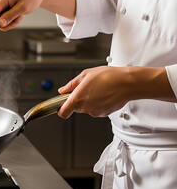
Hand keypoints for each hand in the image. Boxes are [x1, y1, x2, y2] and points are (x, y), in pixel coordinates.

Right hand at [0, 0, 75, 31]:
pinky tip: (18, 14)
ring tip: (20, 15)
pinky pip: (4, 18)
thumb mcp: (22, 8)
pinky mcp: (3, 6)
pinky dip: (12, 19)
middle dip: (7, 23)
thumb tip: (0, 24)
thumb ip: (10, 16)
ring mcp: (1, 3)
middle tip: (17, 19)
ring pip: (1, 20)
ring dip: (11, 21)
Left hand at [57, 66, 175, 118]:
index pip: (63, 112)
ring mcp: (95, 112)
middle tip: (87, 88)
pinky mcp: (104, 114)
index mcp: (78, 98)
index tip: (61, 105)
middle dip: (79, 99)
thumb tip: (62, 90)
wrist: (128, 83)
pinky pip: (96, 109)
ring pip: (87, 108)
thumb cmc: (109, 77)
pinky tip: (104, 94)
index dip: (60, 109)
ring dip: (90, 100)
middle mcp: (86, 108)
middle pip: (76, 108)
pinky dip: (98, 103)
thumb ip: (71, 84)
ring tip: (98, 89)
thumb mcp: (85, 75)